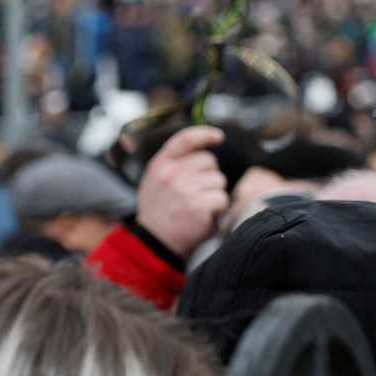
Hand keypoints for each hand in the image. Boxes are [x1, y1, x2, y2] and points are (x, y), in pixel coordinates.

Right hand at [135, 126, 228, 259]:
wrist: (154, 242)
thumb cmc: (158, 211)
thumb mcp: (154, 181)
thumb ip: (173, 164)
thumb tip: (203, 148)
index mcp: (160, 164)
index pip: (185, 139)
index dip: (205, 134)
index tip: (218, 137)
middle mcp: (171, 173)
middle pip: (209, 160)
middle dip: (209, 175)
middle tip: (196, 192)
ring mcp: (185, 188)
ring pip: (218, 180)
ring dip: (213, 194)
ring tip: (196, 206)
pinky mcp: (198, 204)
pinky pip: (222, 198)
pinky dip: (217, 209)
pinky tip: (202, 216)